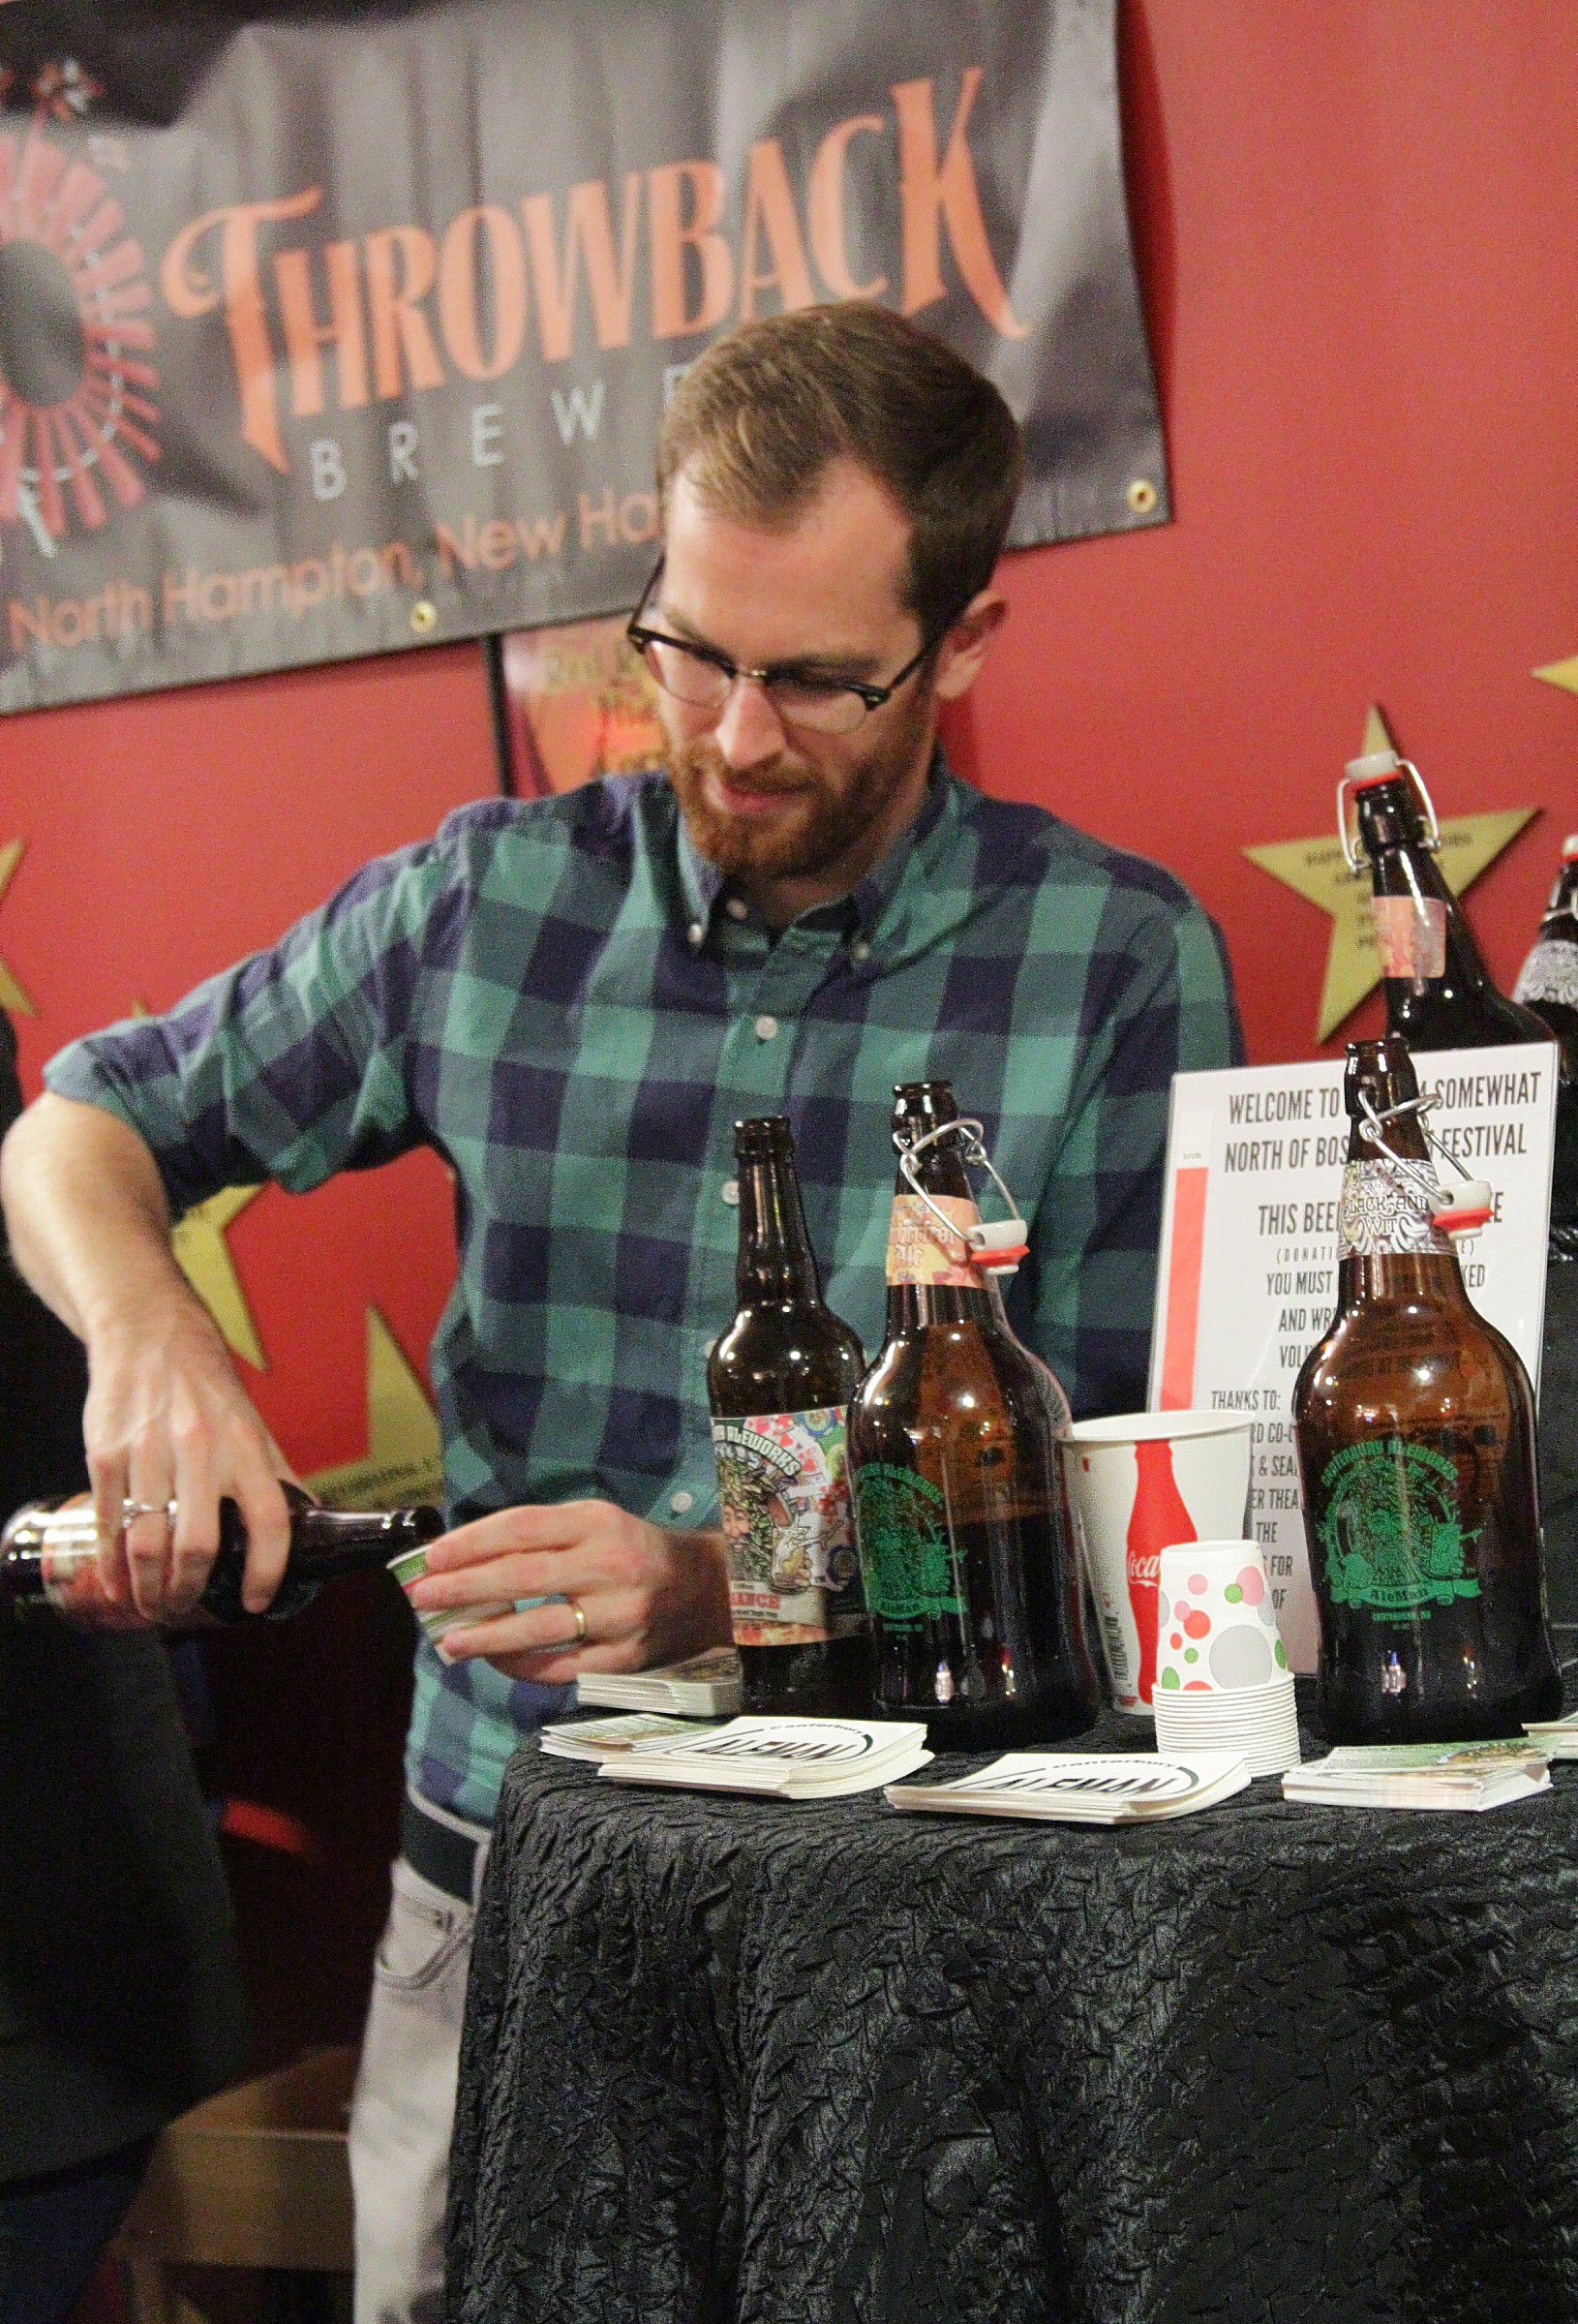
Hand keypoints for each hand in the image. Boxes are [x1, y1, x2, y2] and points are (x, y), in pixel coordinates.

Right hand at [84, 1288, 292, 1620]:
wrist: (149, 1333)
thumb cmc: (206, 1386)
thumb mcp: (252, 1425)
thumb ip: (275, 1475)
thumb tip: (308, 1520)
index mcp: (246, 1447)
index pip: (269, 1519)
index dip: (265, 1569)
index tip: (254, 1601)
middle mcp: (201, 1450)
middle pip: (198, 1544)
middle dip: (189, 1591)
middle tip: (184, 1608)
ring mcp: (150, 1452)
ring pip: (148, 1542)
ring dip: (148, 1587)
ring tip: (152, 1605)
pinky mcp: (107, 1454)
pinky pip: (108, 1522)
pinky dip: (112, 1561)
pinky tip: (118, 1579)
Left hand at [407, 1499, 731, 1681]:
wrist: (707, 1588)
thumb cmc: (633, 1552)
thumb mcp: (596, 1525)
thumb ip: (541, 1538)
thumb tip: (464, 1559)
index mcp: (598, 1522)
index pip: (521, 1528)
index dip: (471, 1543)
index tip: (431, 1557)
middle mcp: (611, 1564)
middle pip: (523, 1577)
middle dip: (465, 1588)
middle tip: (423, 1597)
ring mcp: (621, 1614)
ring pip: (540, 1628)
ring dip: (487, 1636)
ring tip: (449, 1641)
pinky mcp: (626, 1657)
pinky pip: (563, 1667)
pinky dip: (523, 1665)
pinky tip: (495, 1660)